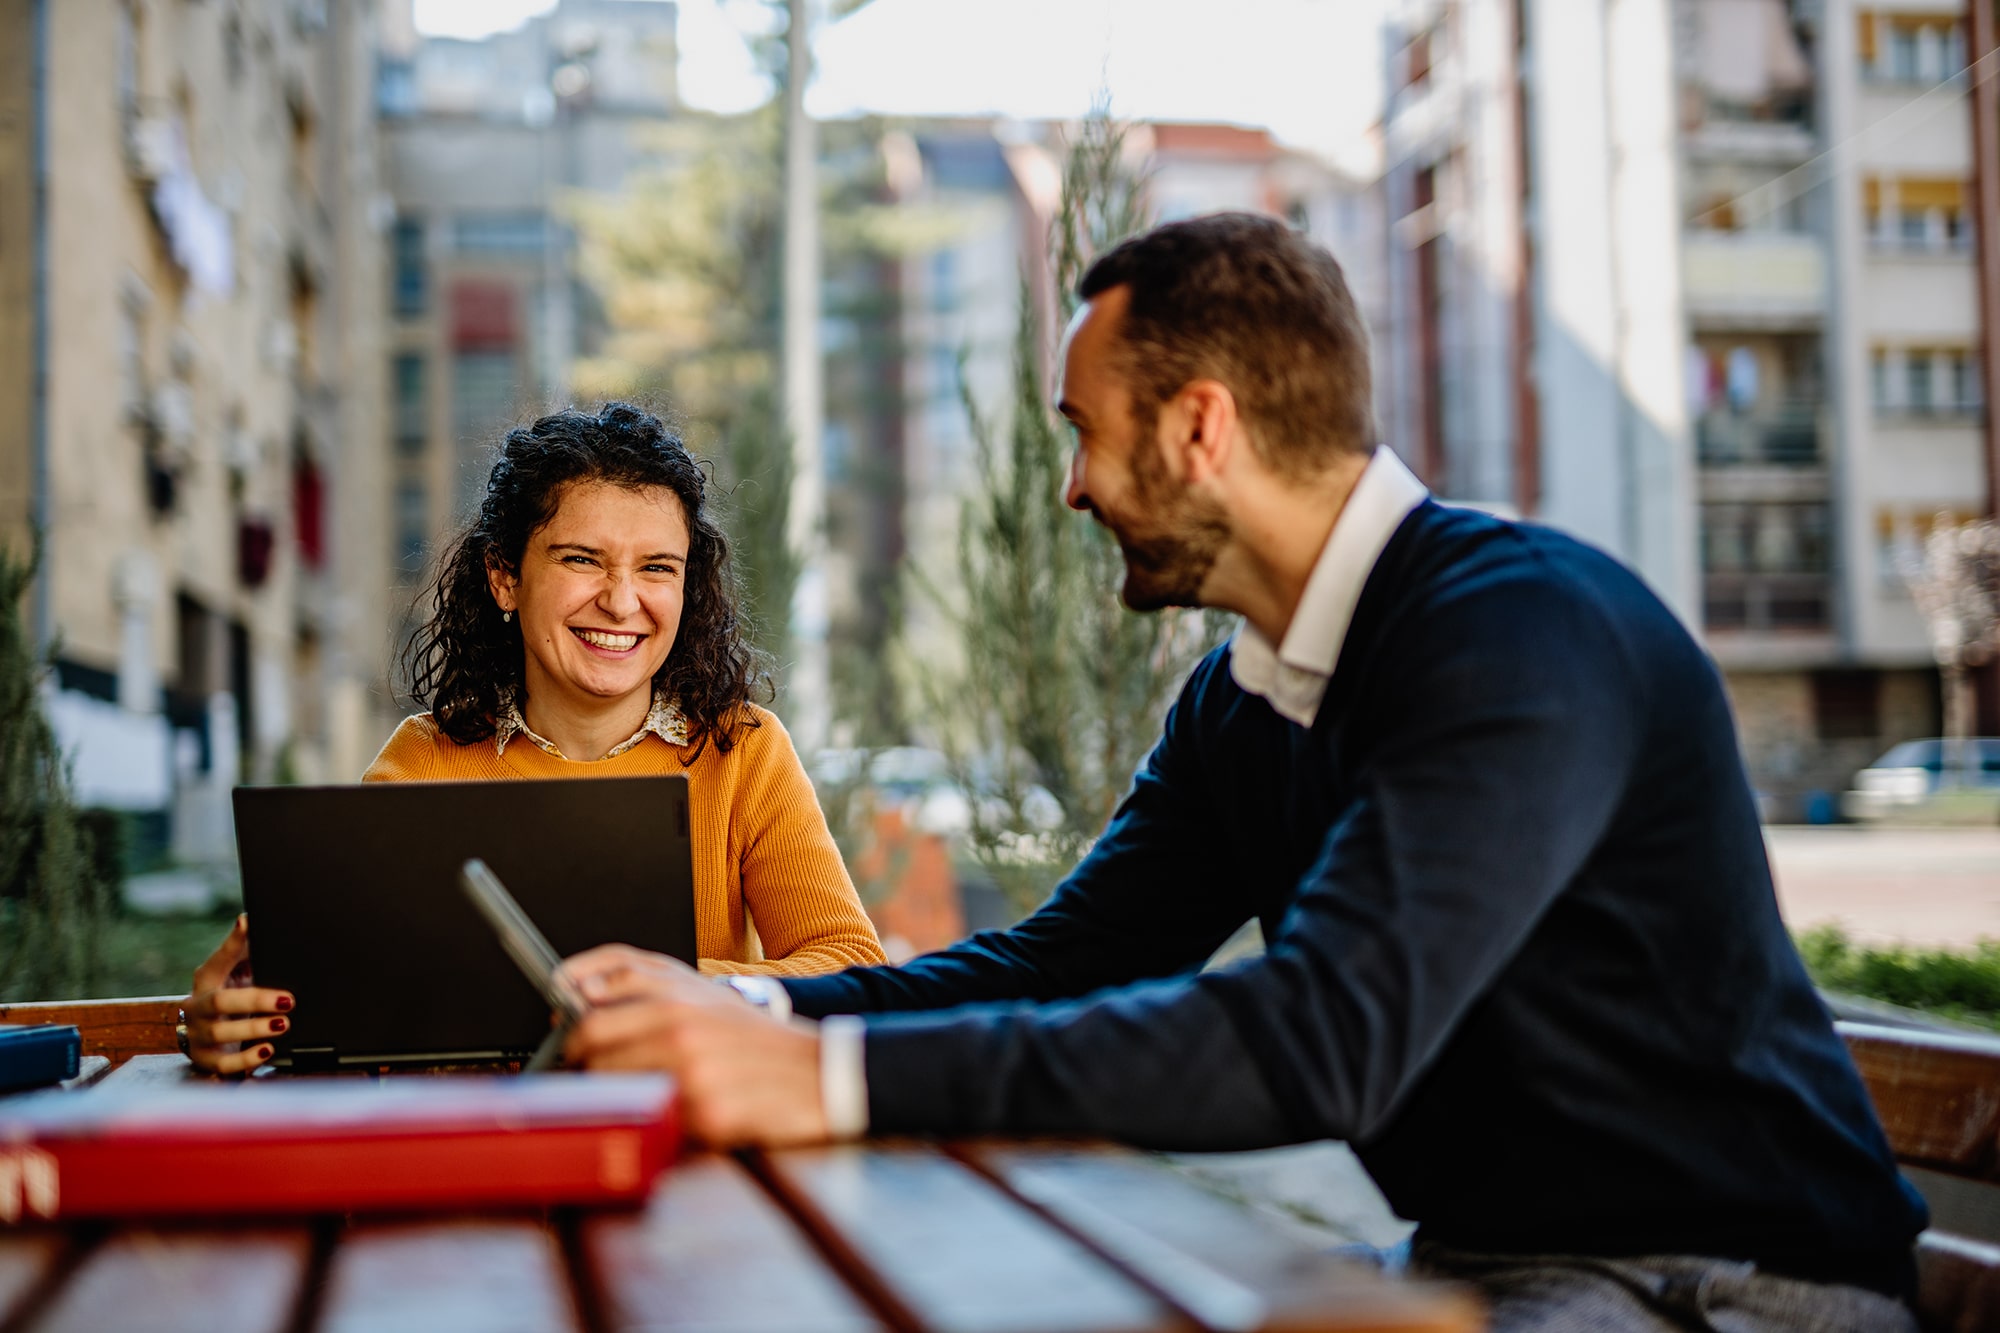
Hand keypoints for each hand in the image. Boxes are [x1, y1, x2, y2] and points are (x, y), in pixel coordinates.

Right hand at [182, 914, 293, 1074]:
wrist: (208, 1030)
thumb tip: (248, 920)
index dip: (235, 945)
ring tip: (283, 1024)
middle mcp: (198, 1006)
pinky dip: (246, 1059)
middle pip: (221, 1001)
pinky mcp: (206, 1059)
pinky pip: (224, 1064)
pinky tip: (267, 1050)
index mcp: (207, 979)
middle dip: (256, 1000)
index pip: (219, 959)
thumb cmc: (230, 992)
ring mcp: (199, 1034)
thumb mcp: (236, 968)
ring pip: (221, 1034)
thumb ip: (244, 947)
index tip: (252, 930)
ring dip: (254, 1028)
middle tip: (287, 1000)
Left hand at [560, 945, 829, 1147]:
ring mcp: (692, 1074)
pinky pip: (654, 1127)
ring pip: (617, 1092)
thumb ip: (644, 983)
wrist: (818, 1071)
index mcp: (676, 998)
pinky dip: (658, 1127)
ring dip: (621, 1100)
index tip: (563, 1049)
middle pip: (594, 1055)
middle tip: (596, 1081)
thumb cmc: (752, 1036)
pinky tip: (680, 1118)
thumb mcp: (704, 993)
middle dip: (586, 1071)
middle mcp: (680, 1030)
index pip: (590, 1016)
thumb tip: (581, 990)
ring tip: (646, 1098)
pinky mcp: (706, 1116)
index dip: (569, 1036)